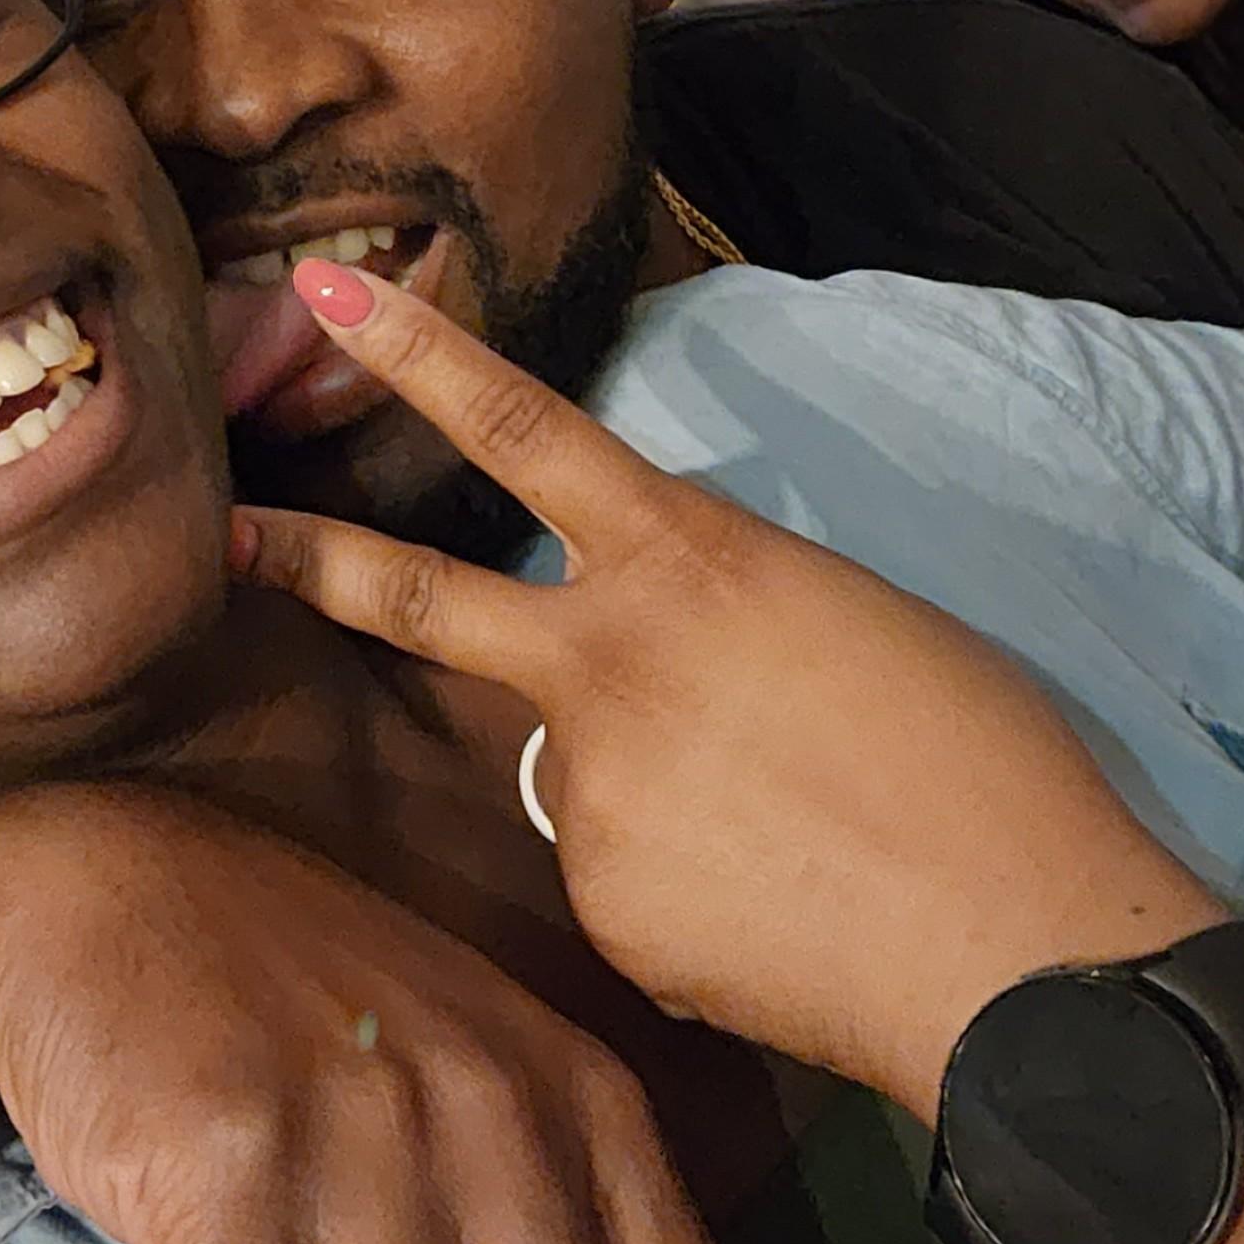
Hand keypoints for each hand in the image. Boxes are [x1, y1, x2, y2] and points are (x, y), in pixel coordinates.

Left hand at [232, 265, 1227, 1116]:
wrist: (1017, 951)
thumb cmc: (983, 758)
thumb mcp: (850, 623)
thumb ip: (716, 618)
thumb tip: (660, 666)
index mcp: (687, 562)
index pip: (522, 429)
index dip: (415, 354)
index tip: (323, 292)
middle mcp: (602, 667)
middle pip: (417, 598)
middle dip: (307, 558)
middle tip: (225, 533)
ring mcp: (585, 791)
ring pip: (579, 777)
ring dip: (653, 798)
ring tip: (792, 842)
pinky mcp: (597, 906)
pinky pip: (620, 879)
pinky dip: (682, 892)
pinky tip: (775, 913)